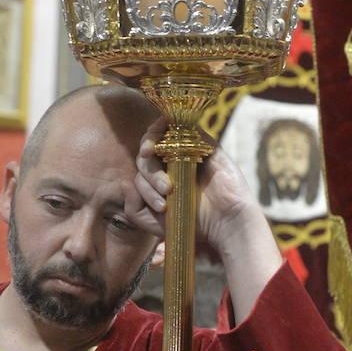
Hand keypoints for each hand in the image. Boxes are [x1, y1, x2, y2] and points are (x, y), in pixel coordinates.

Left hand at [130, 117, 280, 321]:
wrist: (225, 223)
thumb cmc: (192, 224)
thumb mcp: (154, 223)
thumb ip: (134, 208)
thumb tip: (126, 185)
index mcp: (160, 179)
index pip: (141, 171)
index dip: (143, 185)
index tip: (160, 206)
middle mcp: (171, 163)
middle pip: (147, 155)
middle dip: (150, 173)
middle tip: (167, 191)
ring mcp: (187, 151)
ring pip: (159, 136)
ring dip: (151, 145)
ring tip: (155, 160)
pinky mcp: (203, 143)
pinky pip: (182, 125)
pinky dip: (167, 126)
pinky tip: (162, 140)